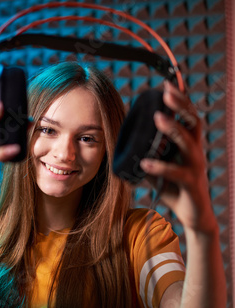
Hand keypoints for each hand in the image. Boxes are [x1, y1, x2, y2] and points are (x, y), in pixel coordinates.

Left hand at [139, 81, 215, 232]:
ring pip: (187, 143)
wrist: (193, 215)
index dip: (179, 100)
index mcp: (188, 144)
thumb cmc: (174, 187)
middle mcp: (195, 151)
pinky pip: (176, 173)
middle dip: (180, 105)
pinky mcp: (191, 184)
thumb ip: (145, 154)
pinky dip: (160, 167)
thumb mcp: (158, 166)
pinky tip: (145, 162)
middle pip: (192, 122)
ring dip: (172, 129)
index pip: (186, 116)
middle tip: (166, 92)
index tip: (166, 84)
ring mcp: (195, 167)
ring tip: (158, 118)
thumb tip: (120, 144)